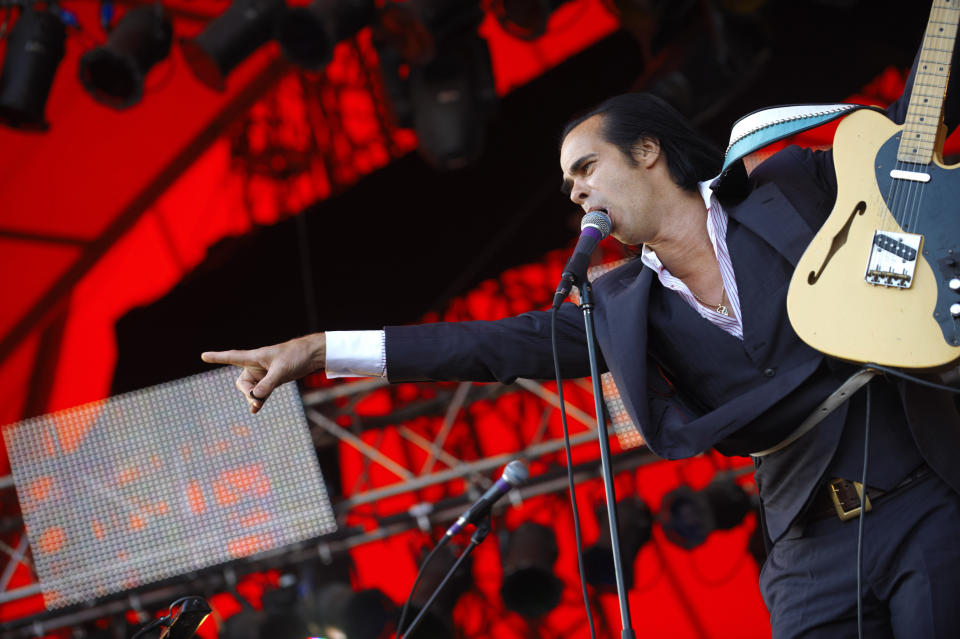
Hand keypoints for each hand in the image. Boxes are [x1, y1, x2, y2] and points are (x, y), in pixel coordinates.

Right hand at [201, 333, 325, 412]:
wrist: (312, 355)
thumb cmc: (295, 356)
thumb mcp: (281, 371)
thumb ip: (267, 384)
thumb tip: (255, 398)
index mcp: (254, 357)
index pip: (232, 357)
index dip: (217, 357)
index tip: (203, 356)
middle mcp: (256, 365)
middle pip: (242, 383)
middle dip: (247, 393)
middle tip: (256, 400)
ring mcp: (264, 374)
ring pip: (252, 390)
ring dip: (254, 398)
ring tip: (258, 406)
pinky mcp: (273, 380)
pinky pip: (261, 392)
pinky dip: (259, 400)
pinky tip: (255, 410)